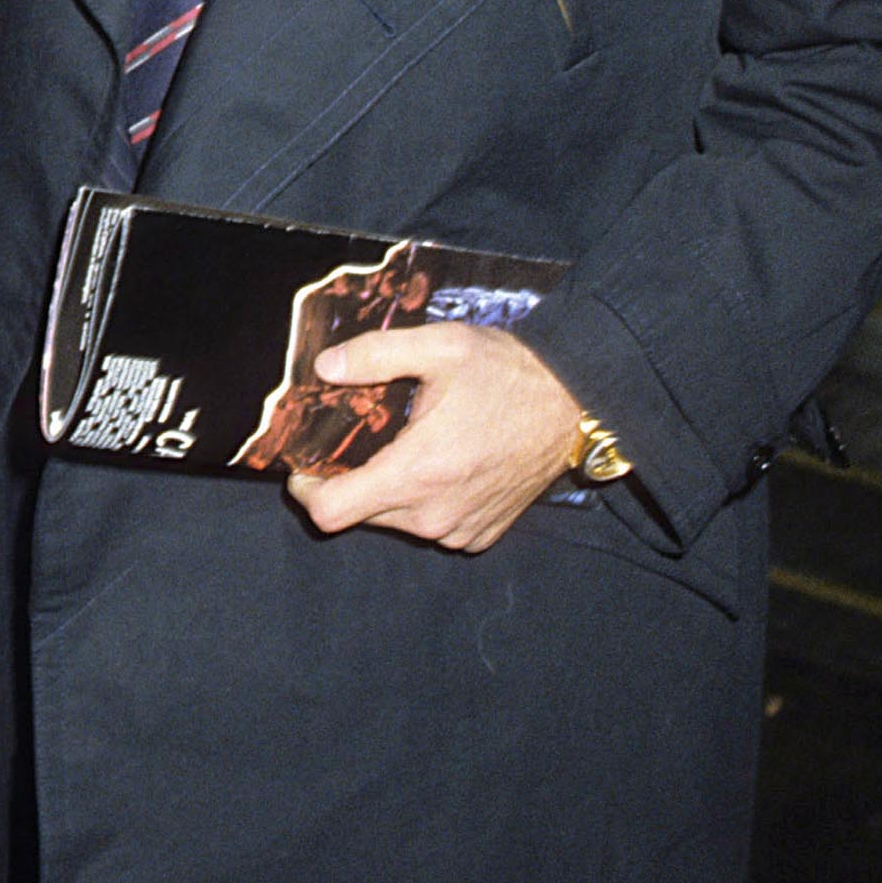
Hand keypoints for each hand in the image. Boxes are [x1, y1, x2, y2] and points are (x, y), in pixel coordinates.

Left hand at [285, 324, 581, 553]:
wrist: (575, 405)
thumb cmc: (508, 374)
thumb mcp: (440, 347)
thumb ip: (375, 355)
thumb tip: (325, 366)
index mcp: (417, 472)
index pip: (331, 513)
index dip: (307, 490)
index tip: (306, 466)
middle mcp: (433, 514)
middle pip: (360, 515)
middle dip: (350, 481)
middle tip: (362, 439)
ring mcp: (459, 530)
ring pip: (395, 522)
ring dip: (389, 492)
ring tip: (410, 446)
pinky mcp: (480, 535)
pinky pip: (432, 527)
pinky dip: (425, 502)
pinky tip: (443, 464)